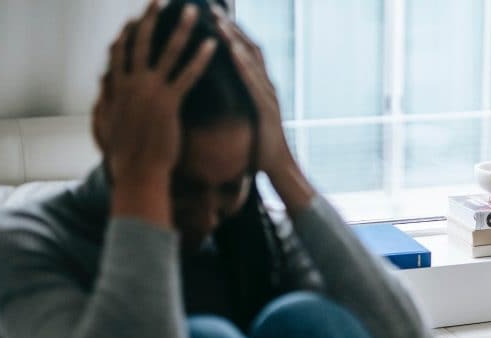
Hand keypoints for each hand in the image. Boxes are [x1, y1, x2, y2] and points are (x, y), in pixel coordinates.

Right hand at [94, 1, 215, 223]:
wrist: (137, 171)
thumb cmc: (125, 155)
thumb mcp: (108, 124)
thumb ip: (107, 102)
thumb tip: (102, 90)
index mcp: (117, 88)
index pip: (120, 52)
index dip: (127, 34)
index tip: (134, 19)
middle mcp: (131, 84)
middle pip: (141, 43)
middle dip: (150, 18)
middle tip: (159, 0)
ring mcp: (150, 91)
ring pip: (167, 52)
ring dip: (180, 29)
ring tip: (192, 12)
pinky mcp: (168, 103)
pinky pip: (188, 75)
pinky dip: (200, 58)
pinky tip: (212, 45)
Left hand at [213, 7, 315, 214]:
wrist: (279, 168)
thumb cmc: (259, 148)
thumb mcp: (244, 120)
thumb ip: (235, 103)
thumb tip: (216, 95)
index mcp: (259, 88)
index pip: (244, 52)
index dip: (229, 32)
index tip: (211, 15)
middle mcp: (266, 86)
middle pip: (249, 47)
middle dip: (230, 27)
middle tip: (211, 7)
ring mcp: (268, 96)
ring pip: (252, 60)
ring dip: (234, 39)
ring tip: (218, 21)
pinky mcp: (267, 108)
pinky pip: (253, 82)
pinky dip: (243, 64)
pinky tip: (231, 50)